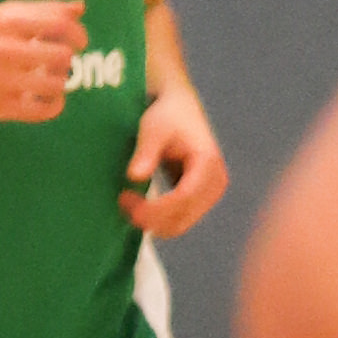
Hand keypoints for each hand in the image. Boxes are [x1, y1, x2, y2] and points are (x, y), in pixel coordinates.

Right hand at [0, 0, 87, 124]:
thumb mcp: (1, 16)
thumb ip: (40, 11)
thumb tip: (80, 9)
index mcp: (7, 22)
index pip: (59, 25)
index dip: (78, 33)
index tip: (79, 41)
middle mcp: (5, 49)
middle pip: (61, 55)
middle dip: (68, 59)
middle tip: (60, 62)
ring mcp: (1, 80)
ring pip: (54, 84)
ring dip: (61, 82)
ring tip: (52, 80)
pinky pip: (41, 110)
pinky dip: (55, 105)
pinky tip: (51, 100)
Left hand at [123, 79, 229, 236]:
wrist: (179, 111)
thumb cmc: (165, 117)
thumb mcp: (153, 128)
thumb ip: (145, 151)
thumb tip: (135, 176)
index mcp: (208, 163)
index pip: (183, 198)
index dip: (152, 208)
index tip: (124, 200)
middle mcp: (216, 182)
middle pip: (181, 218)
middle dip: (149, 218)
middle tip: (121, 200)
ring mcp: (211, 195)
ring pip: (179, 225)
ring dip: (151, 222)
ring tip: (127, 202)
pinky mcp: (201, 202)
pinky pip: (178, 222)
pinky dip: (157, 221)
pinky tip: (137, 206)